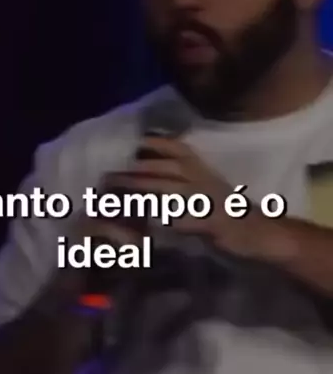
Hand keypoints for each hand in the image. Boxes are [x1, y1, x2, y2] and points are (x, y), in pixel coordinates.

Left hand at [104, 135, 286, 260]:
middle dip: (141, 170)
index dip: (158, 144)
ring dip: (151, 191)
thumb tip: (148, 174)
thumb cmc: (228, 211)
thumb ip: (181, 181)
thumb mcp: (207, 189)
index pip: (181, 150)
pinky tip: (158, 224)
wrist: (262, 232)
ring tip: (126, 194)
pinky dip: (178, 222)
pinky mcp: (218, 225)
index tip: (136, 142)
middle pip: (171, 169)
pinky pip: (195, 221)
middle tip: (112, 175)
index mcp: (204, 172)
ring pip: (178, 192)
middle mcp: (207, 182)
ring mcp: (213, 203)